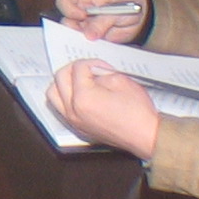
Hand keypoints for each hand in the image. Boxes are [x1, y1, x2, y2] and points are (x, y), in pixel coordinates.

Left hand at [45, 60, 161, 156]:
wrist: (145, 136)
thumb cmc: (137, 112)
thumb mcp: (121, 81)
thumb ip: (101, 73)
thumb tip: (93, 73)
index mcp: (83, 97)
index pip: (78, 69)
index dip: (91, 63)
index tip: (101, 67)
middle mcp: (73, 110)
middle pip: (59, 78)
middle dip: (73, 69)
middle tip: (87, 68)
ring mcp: (73, 121)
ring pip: (53, 95)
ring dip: (63, 83)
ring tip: (78, 80)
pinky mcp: (78, 128)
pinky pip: (60, 109)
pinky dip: (64, 98)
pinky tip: (77, 94)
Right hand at [57, 0, 146, 40]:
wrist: (142, 17)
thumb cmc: (129, 4)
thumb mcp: (117, 10)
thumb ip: (102, 22)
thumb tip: (88, 35)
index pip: (64, 1)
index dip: (69, 10)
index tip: (82, 17)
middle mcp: (81, 10)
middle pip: (66, 21)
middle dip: (75, 30)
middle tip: (89, 34)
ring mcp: (85, 25)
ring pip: (73, 35)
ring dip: (83, 40)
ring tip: (98, 40)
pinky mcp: (91, 37)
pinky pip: (85, 44)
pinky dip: (90, 48)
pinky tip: (99, 47)